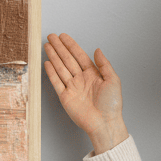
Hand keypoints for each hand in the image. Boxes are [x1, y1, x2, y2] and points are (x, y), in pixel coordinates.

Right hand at [44, 33, 127, 152]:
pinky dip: (51, 73)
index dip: (71, 45)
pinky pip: (56, 82)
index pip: (79, 56)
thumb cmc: (112, 104)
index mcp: (93, 74)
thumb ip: (104, 64)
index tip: (63, 36)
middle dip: (59, 48)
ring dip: (53, 57)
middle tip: (51, 36)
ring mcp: (72, 87)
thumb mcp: (113, 80)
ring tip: (47, 46)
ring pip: (60, 68)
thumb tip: (98, 50)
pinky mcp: (65, 97)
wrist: (105, 123)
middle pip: (67, 60)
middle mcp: (81, 79)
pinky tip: (47, 63)